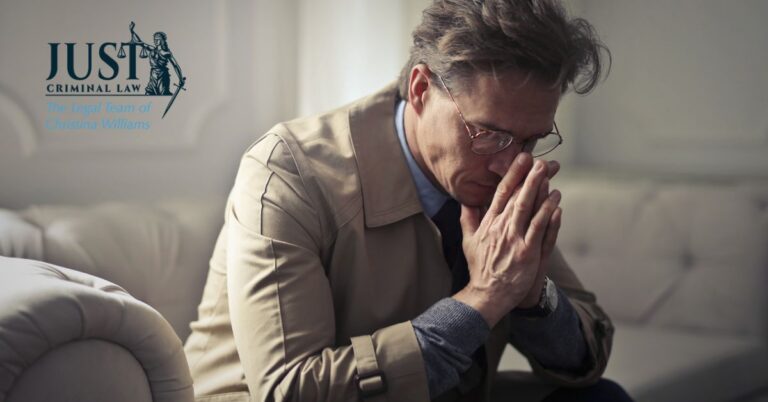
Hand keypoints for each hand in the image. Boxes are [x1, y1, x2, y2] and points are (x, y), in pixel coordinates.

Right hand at [453, 153, 561, 326]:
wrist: (487, 293)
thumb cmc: (480, 268)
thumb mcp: (468, 241)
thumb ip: (468, 219)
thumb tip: (466, 201)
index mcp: (488, 223)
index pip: (501, 193)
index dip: (512, 175)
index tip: (521, 160)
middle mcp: (501, 229)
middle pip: (517, 197)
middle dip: (529, 177)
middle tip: (540, 162)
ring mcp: (515, 240)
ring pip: (528, 210)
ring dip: (540, 192)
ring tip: (550, 177)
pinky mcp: (527, 253)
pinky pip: (540, 230)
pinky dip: (548, 215)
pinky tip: (556, 203)